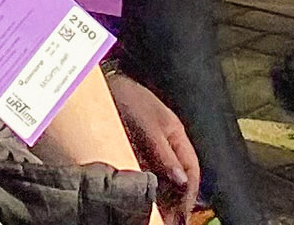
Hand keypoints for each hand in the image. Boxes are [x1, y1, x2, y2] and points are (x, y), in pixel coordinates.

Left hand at [107, 73, 200, 217]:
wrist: (102, 83)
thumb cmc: (127, 97)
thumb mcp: (147, 125)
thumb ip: (164, 153)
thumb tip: (183, 181)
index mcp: (176, 134)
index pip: (191, 169)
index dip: (189, 193)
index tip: (182, 214)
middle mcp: (167, 144)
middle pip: (178, 178)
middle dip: (176, 201)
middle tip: (169, 220)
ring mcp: (151, 148)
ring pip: (163, 179)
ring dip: (162, 199)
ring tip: (156, 217)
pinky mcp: (135, 151)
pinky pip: (146, 174)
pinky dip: (147, 189)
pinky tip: (143, 201)